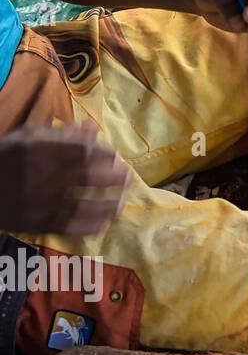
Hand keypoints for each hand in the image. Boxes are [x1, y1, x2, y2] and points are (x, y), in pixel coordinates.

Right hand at [0, 122, 129, 235]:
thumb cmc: (5, 158)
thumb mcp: (28, 138)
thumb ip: (62, 134)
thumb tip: (94, 127)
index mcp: (38, 151)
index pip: (81, 152)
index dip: (104, 155)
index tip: (116, 156)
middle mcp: (40, 177)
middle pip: (85, 177)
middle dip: (112, 177)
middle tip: (128, 176)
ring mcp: (38, 203)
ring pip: (80, 204)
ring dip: (106, 204)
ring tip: (122, 202)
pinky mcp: (36, 223)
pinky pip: (67, 226)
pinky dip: (88, 226)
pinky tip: (104, 222)